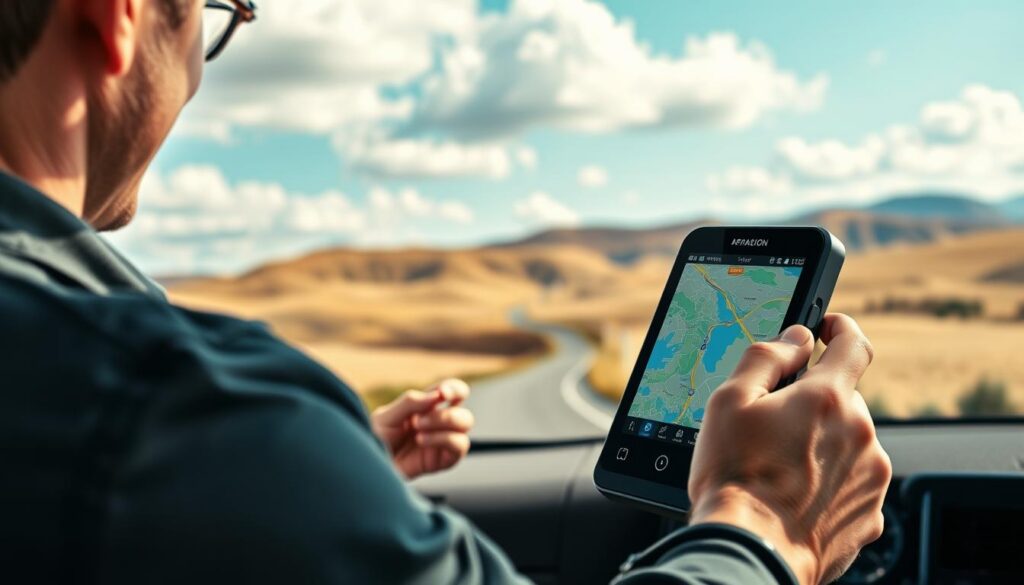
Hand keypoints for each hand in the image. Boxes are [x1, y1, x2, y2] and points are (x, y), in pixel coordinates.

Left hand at [371, 378, 473, 479]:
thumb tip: (437, 395)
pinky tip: (421, 440)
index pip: (453, 392)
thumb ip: (411, 402)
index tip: (443, 393)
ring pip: (465, 425)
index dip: (455, 388)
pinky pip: (459, 446)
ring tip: (418, 430)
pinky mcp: (445, 460)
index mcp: (428, 408)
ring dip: (444, 423)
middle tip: (419, 420)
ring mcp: (444, 442)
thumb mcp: (386, 416)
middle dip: (446, 413)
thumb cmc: (376, 440)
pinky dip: (443, 438)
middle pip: (463, 412)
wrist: (370, 468)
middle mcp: (440, 424)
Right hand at [687, 314, 891, 584]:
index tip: (828, 328)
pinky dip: (829, 483)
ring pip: (849, 443)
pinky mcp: (869, 516)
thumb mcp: (729, 402)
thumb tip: (794, 338)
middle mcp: (860, 434)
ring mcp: (870, 478)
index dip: (840, 328)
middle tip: (773, 425)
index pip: (853, 344)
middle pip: (844, 400)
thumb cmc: (733, 478)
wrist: (750, 552)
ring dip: (822, 445)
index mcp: (828, 399)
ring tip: (777, 470)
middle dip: (814, 404)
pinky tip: (793, 496)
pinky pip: (852, 484)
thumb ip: (765, 358)